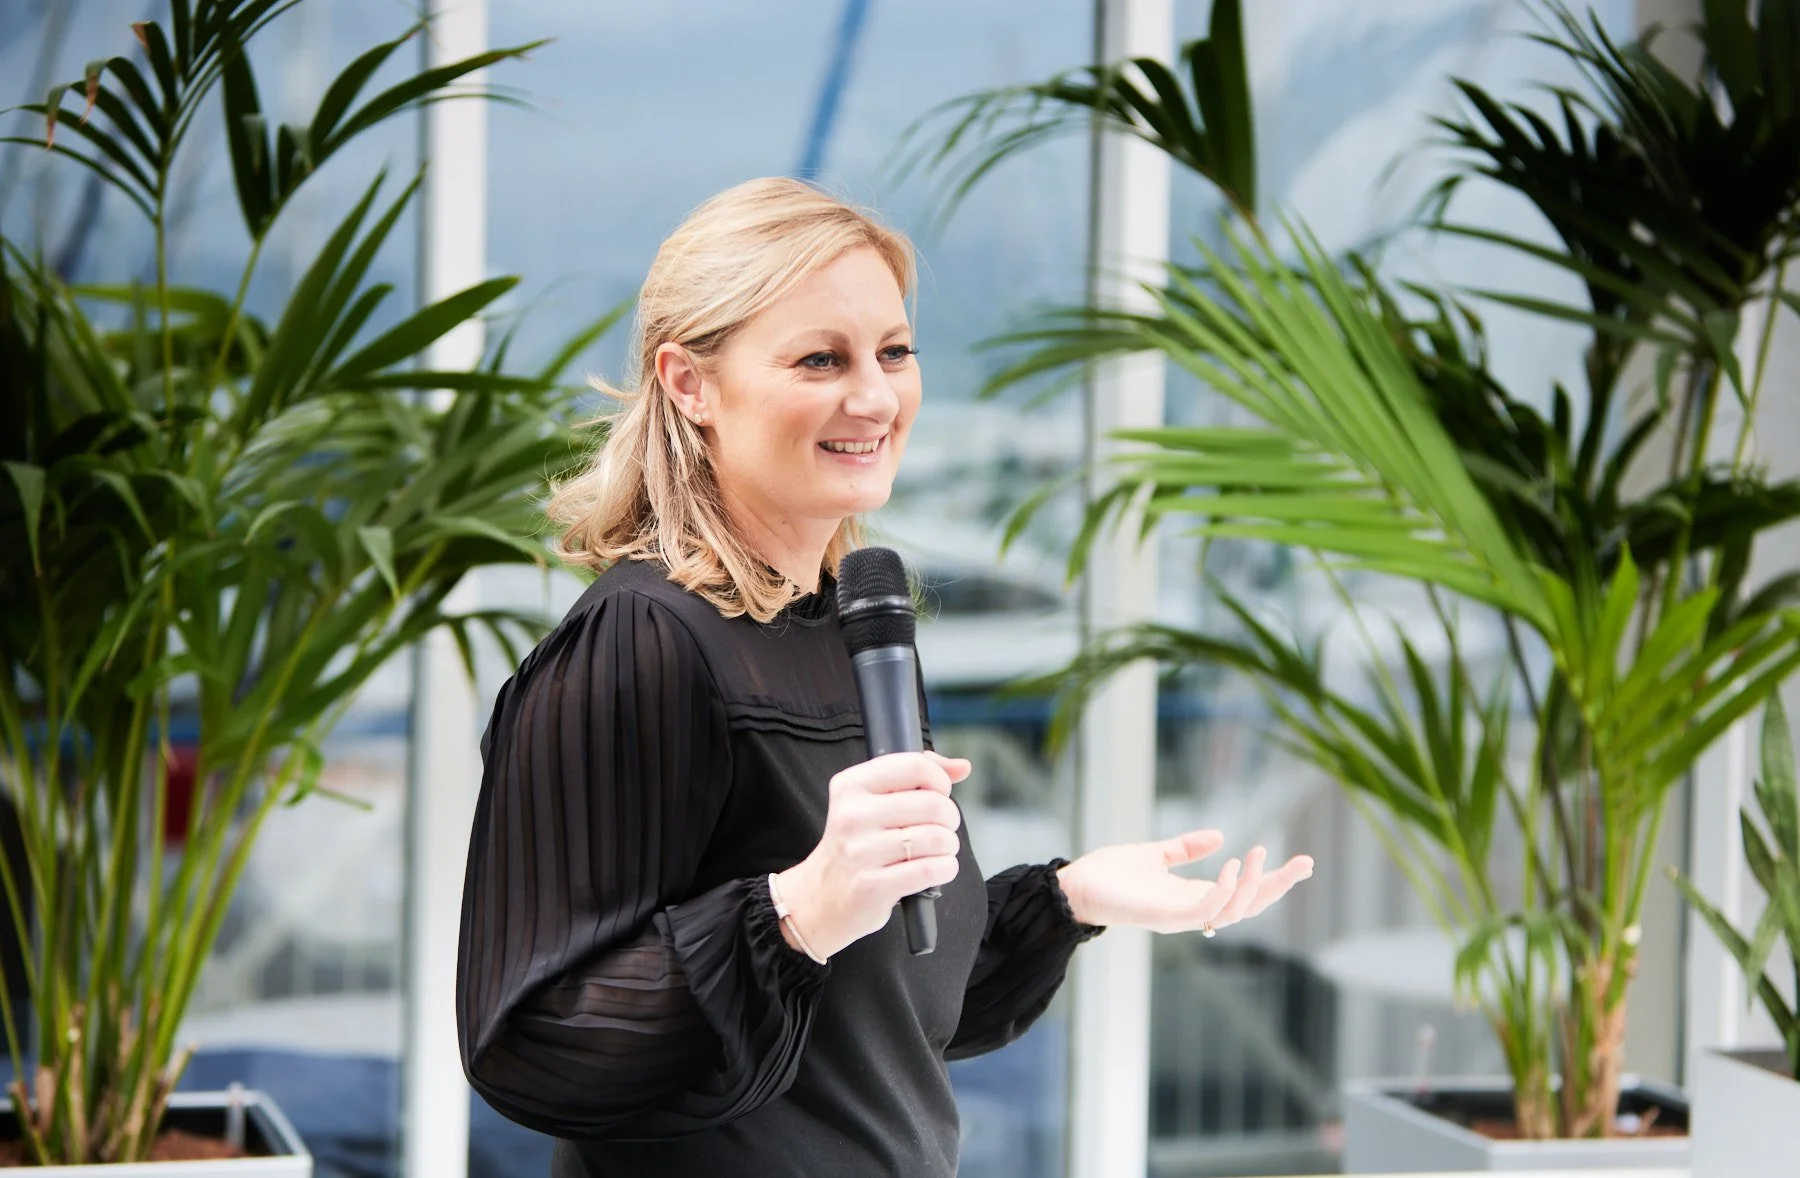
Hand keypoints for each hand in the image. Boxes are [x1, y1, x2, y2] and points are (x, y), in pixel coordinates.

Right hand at [773, 751, 967, 958]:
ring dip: (948, 846)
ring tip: (935, 850)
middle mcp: (852, 815)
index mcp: (851, 785)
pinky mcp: (872, 886)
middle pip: (933, 804)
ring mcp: (860, 852)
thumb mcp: (873, 800)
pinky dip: (945, 868)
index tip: (938, 794)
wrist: (823, 896)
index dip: (940, 780)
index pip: (914, 766)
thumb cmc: (858, 844)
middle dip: (949, 818)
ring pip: (936, 838)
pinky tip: (935, 869)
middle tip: (940, 828)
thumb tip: (963, 766)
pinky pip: (931, 870)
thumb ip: (918, 776)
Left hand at [1055, 829, 1313, 934]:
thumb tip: (1219, 836)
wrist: (1075, 885)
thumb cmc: (1110, 873)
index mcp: (1194, 896)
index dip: (1274, 880)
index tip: (1303, 862)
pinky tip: (1231, 866)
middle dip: (1278, 887)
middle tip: (1305, 863)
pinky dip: (1222, 891)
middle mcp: (1193, 911)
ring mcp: (1181, 917)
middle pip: (1250, 906)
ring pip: (1233, 911)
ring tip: (1258, 854)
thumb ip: (1185, 848)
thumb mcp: (1156, 854)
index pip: (1245, 893)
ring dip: (1250, 885)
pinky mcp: (1165, 917)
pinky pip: (1205, 910)